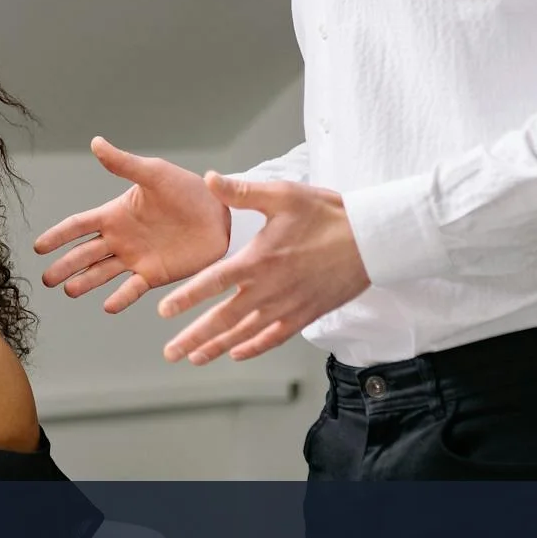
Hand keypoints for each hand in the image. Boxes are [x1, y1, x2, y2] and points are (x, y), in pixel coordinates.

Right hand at [34, 137, 230, 312]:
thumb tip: (96, 142)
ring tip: (70, 290)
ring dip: (85, 282)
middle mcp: (119, 239)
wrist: (220, 214)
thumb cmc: (187, 189)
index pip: (78, 226)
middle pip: (83, 254)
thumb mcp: (154, 173)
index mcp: (114, 215)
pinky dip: (120, 298)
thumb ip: (124, 163)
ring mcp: (135, 259)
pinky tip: (108, 305)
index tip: (38, 246)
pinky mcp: (154, 275)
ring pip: (102, 273)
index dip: (58, 236)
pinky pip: (132, 289)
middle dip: (64, 266)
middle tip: (47, 279)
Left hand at [159, 173, 369, 363]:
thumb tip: (209, 179)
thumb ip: (242, 192)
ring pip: (246, 332)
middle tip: (171, 352)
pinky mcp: (306, 314)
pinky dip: (255, 347)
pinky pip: (275, 336)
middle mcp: (269, 288)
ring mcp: (288, 305)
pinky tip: (238, 353)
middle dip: (194, 336)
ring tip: (195, 358)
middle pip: (224, 318)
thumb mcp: (283, 195)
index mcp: (258, 259)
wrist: (372, 240)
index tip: (164, 312)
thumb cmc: (328, 214)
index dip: (187, 298)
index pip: (213, 283)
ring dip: (218, 346)